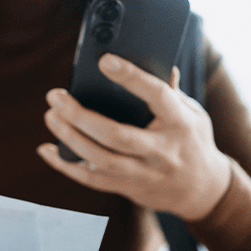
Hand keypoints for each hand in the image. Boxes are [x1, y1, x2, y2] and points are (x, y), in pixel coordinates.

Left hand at [38, 53, 231, 221]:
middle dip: (81, 116)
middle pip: (116, 135)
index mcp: (180, 123)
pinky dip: (66, 166)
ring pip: (101, 160)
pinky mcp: (129, 189)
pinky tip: (47, 150)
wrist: (203, 191)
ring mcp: (144, 174)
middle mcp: (162, 151)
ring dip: (69, 138)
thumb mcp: (193, 112)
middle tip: (55, 96)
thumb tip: (154, 60)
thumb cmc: (192, 140)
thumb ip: (171, 90)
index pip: (156, 96)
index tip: (104, 61)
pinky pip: (92, 179)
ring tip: (50, 116)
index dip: (131, 78)